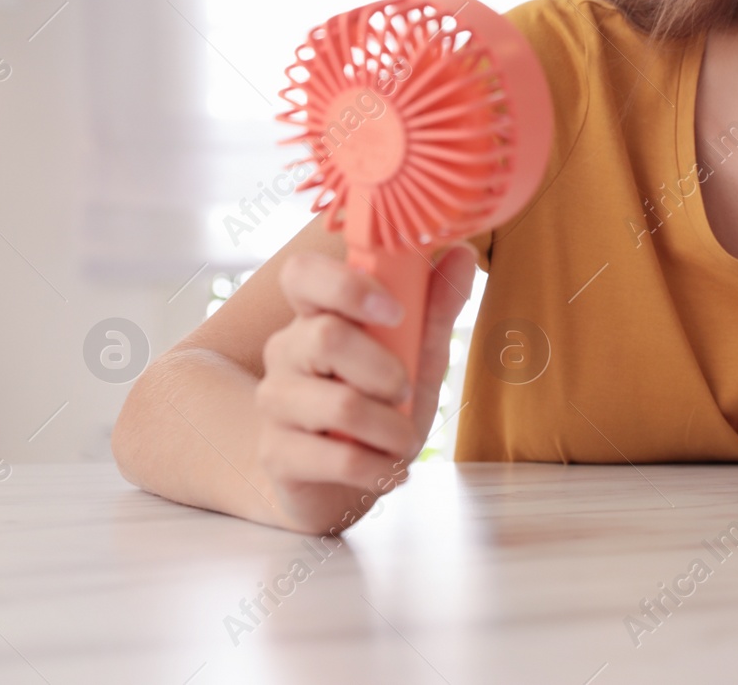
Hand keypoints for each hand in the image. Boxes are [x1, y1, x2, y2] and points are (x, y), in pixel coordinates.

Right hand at [253, 243, 477, 533]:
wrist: (338, 484)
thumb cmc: (378, 408)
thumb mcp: (415, 358)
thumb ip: (433, 310)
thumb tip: (463, 254)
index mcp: (315, 315)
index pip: (303, 274)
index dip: (348, 286)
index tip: (395, 312)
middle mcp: (285, 351)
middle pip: (327, 337)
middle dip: (386, 369)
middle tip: (406, 391)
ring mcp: (274, 403)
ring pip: (340, 404)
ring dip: (392, 428)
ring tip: (403, 441)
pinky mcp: (276, 455)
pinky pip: (339, 458)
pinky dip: (380, 468)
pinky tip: (387, 469)